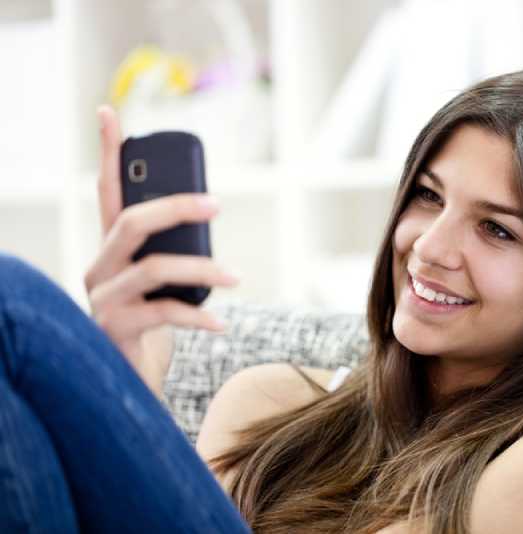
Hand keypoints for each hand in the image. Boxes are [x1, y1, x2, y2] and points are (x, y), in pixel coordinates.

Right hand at [84, 105, 239, 394]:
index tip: (108, 111)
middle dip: (175, 207)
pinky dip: (197, 318)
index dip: (107, 152)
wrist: (128, 377)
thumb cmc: (153, 319)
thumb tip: (208, 213)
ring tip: (236, 277)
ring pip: (153, 268)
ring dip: (201, 270)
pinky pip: (162, 314)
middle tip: (216, 203)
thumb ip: (176, 247)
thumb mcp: (164, 279)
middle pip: (130, 222)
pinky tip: (220, 326)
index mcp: (113, 248)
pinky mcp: (113, 329)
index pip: (106, 191)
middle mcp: (99, 267)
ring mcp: (102, 299)